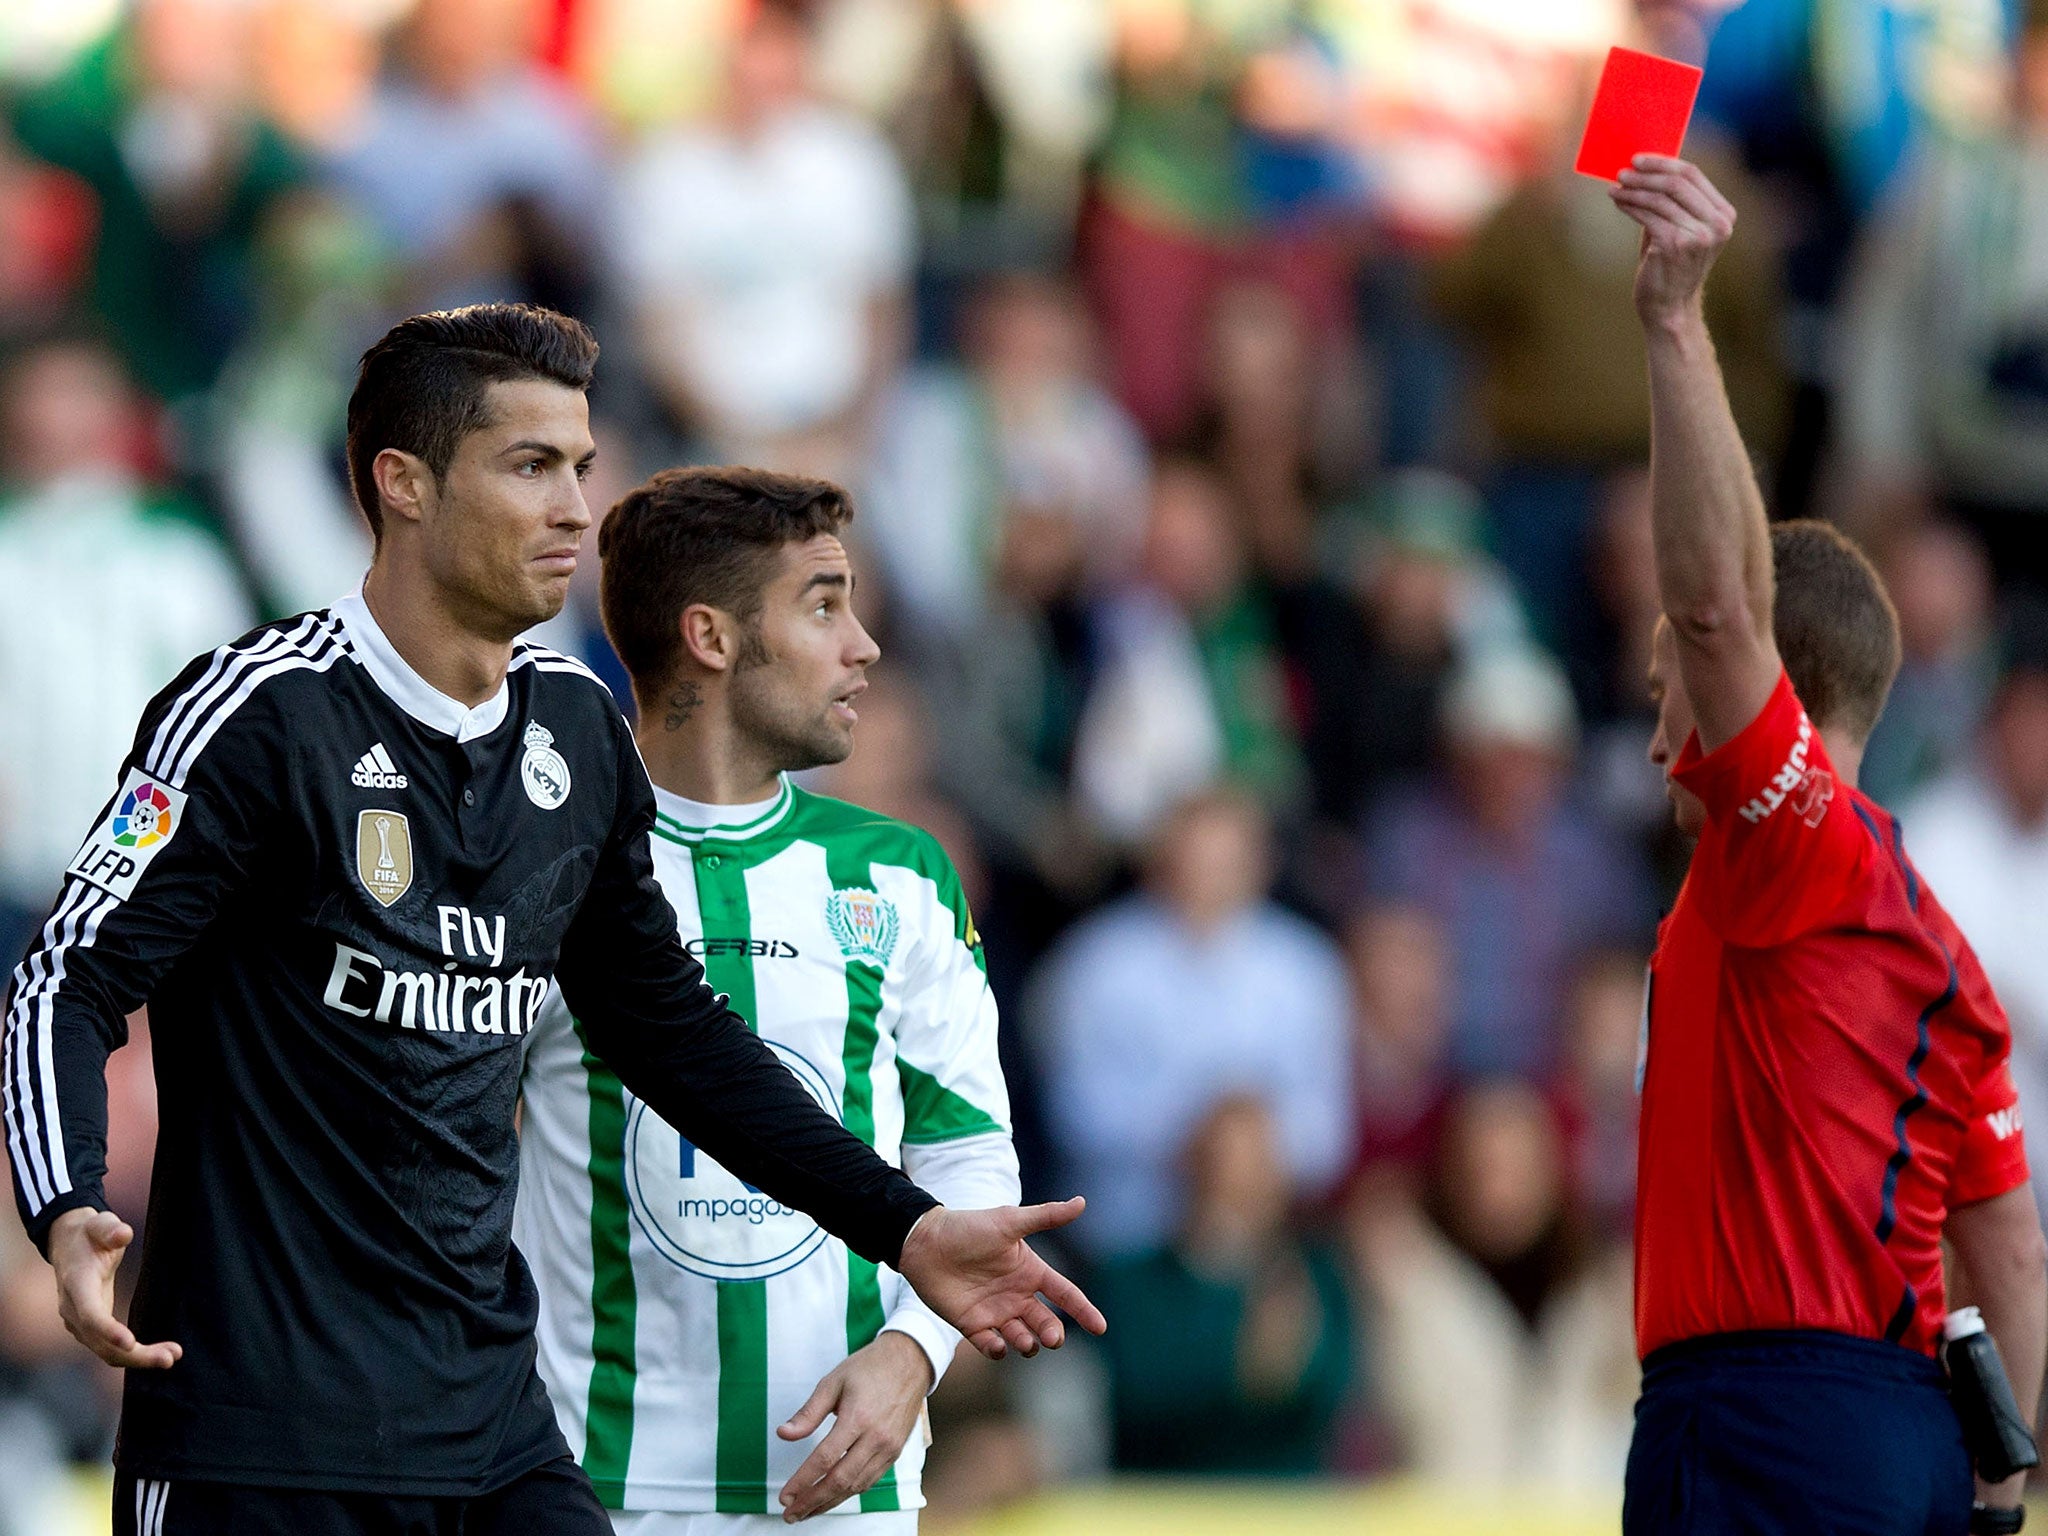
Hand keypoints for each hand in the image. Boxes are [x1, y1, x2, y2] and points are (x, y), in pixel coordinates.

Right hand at [47, 1208, 180, 1369]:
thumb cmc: (90, 1234)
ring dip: (138, 1359)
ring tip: (172, 1356)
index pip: (90, 1315)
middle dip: (135, 1355)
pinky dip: (134, 1355)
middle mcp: (73, 1310)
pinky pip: (110, 1350)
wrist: (69, 1245)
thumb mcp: (99, 1224)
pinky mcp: (90, 1329)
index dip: (108, 1330)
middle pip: (101, 1344)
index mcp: (76, 1285)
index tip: (130, 1343)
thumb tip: (123, 1234)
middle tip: (171, 1358)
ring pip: (106, 1352)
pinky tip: (159, 1354)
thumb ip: (110, 1229)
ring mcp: (79, 1323)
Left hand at [774, 1331, 932, 1521]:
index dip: (802, 1481)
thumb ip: (808, 1413)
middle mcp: (876, 1437)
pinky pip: (870, 1480)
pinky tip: (833, 1496)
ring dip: (829, 1503)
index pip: (825, 1459)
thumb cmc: (869, 1368)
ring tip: (807, 1511)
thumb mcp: (833, 1382)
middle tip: (791, 1514)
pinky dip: (849, 1492)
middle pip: (840, 1480)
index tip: (785, 1496)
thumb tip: (783, 1434)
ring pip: (856, 1486)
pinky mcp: (895, 1451)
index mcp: (858, 1417)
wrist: (910, 1361)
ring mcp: (889, 1447)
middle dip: (812, 1502)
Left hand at [896, 1199, 1105, 1359]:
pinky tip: (999, 1346)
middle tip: (1053, 1338)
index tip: (1101, 1327)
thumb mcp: (1009, 1222)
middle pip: (1045, 1322)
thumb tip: (1081, 1202)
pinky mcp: (972, 1325)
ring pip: (1022, 1337)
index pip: (1064, 1293)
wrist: (925, 1242)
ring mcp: (995, 1312)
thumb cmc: (969, 1228)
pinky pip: (990, 1345)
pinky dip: (998, 1350)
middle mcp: (1016, 1295)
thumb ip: (1045, 1216)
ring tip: (1026, 1341)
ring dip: (1028, 1343)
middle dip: (1053, 1332)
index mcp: (1030, 1271)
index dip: (1083, 1310)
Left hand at [1610, 155, 1736, 325]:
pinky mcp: (1674, 245)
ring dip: (1633, 190)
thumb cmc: (1670, 267)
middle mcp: (1717, 224)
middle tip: (1622, 171)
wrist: (1669, 308)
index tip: (1639, 158)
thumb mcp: (1680, 229)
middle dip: (1646, 174)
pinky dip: (1629, 205)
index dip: (1664, 163)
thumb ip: (1672, 202)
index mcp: (1724, 215)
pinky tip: (1617, 201)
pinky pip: (1647, 215)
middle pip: (1677, 182)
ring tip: (1615, 187)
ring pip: (1659, 198)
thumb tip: (1646, 169)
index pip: (1693, 175)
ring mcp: (1698, 234)